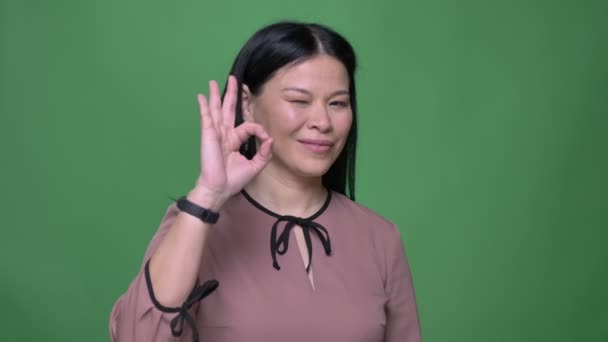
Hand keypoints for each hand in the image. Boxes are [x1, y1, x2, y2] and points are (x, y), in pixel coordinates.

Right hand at [190, 75, 272, 208]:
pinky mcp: (208, 135)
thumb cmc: (234, 179)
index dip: (259, 130)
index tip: (266, 139)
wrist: (220, 189)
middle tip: (233, 79)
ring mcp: (215, 133)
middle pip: (228, 110)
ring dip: (215, 95)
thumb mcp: (255, 166)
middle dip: (231, 94)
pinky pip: (207, 118)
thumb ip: (264, 152)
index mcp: (235, 141)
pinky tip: (201, 97)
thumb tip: (270, 139)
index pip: (248, 126)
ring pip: (217, 110)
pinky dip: (204, 106)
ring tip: (213, 82)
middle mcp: (225, 134)